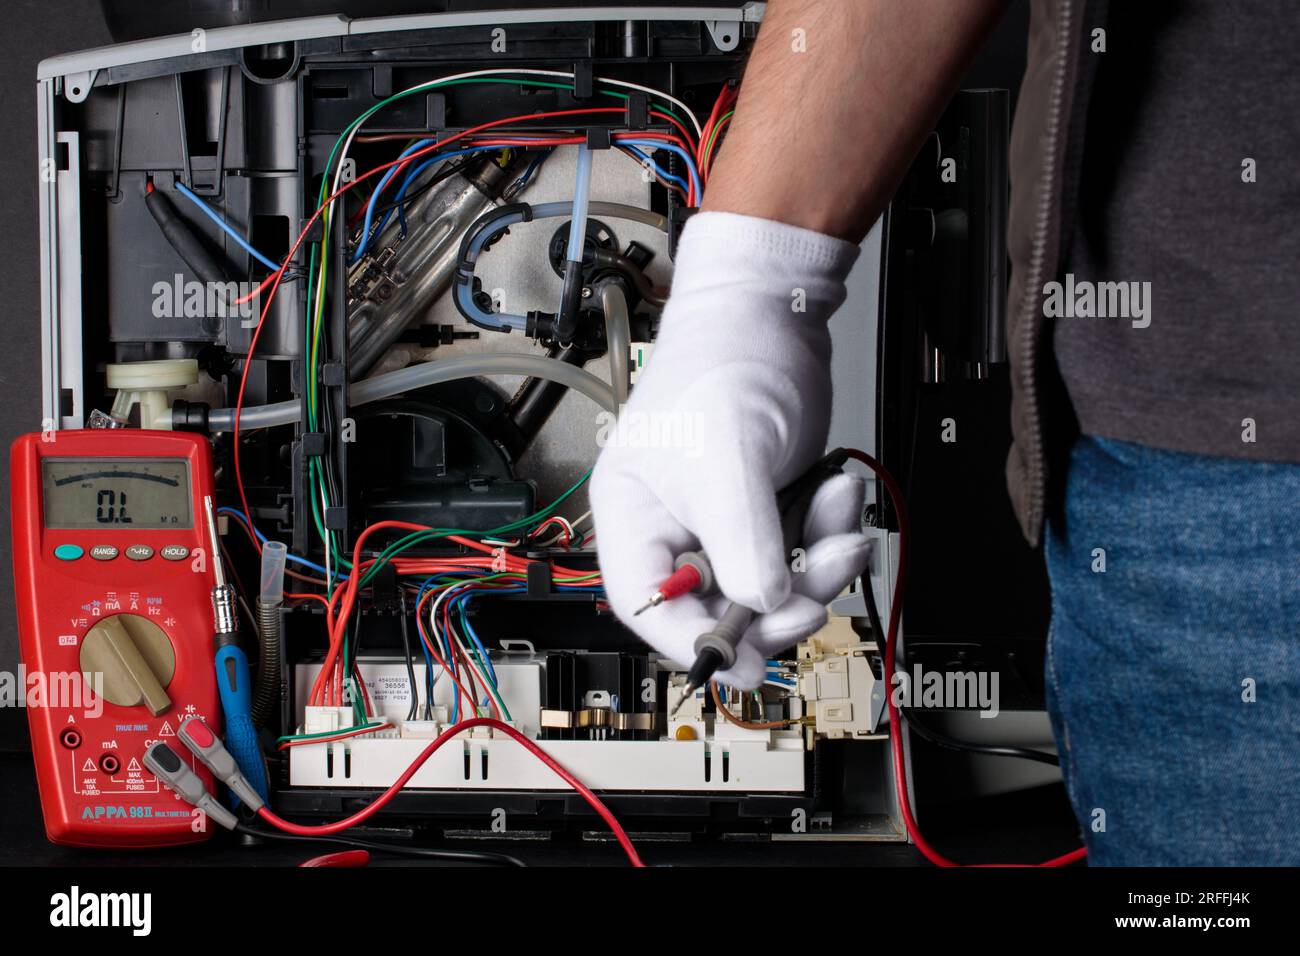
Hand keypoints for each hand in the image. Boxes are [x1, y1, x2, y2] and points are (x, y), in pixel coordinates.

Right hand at [591, 212, 871, 687]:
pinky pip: (803, 551)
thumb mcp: (727, 460)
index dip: (691, 641)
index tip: (739, 662)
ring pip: (772, 584)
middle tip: (809, 599)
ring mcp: (728, 520)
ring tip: (837, 520)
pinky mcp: (772, 508)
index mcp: (634, 516)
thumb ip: (742, 542)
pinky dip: (830, 532)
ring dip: (817, 565)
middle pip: (717, 606)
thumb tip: (764, 609)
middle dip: (775, 605)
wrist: (773, 312)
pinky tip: (837, 492)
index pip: (647, 604)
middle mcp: (677, 526)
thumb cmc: (722, 361)